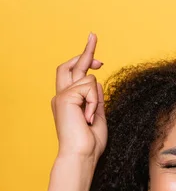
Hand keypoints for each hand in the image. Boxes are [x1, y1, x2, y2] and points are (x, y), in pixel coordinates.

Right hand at [51, 32, 107, 162]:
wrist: (81, 155)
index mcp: (68, 102)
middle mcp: (61, 96)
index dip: (85, 62)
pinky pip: (90, 87)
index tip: (98, 58)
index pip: (73, 75)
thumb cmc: (89, 142)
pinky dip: (94, 102)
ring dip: (96, 98)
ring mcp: (62, 96)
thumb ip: (95, 98)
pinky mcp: (65, 97)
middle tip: (93, 35)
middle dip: (85, 50)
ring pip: (88, 78)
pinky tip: (87, 117)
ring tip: (90, 118)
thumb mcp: (97, 115)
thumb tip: (95, 81)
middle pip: (70, 65)